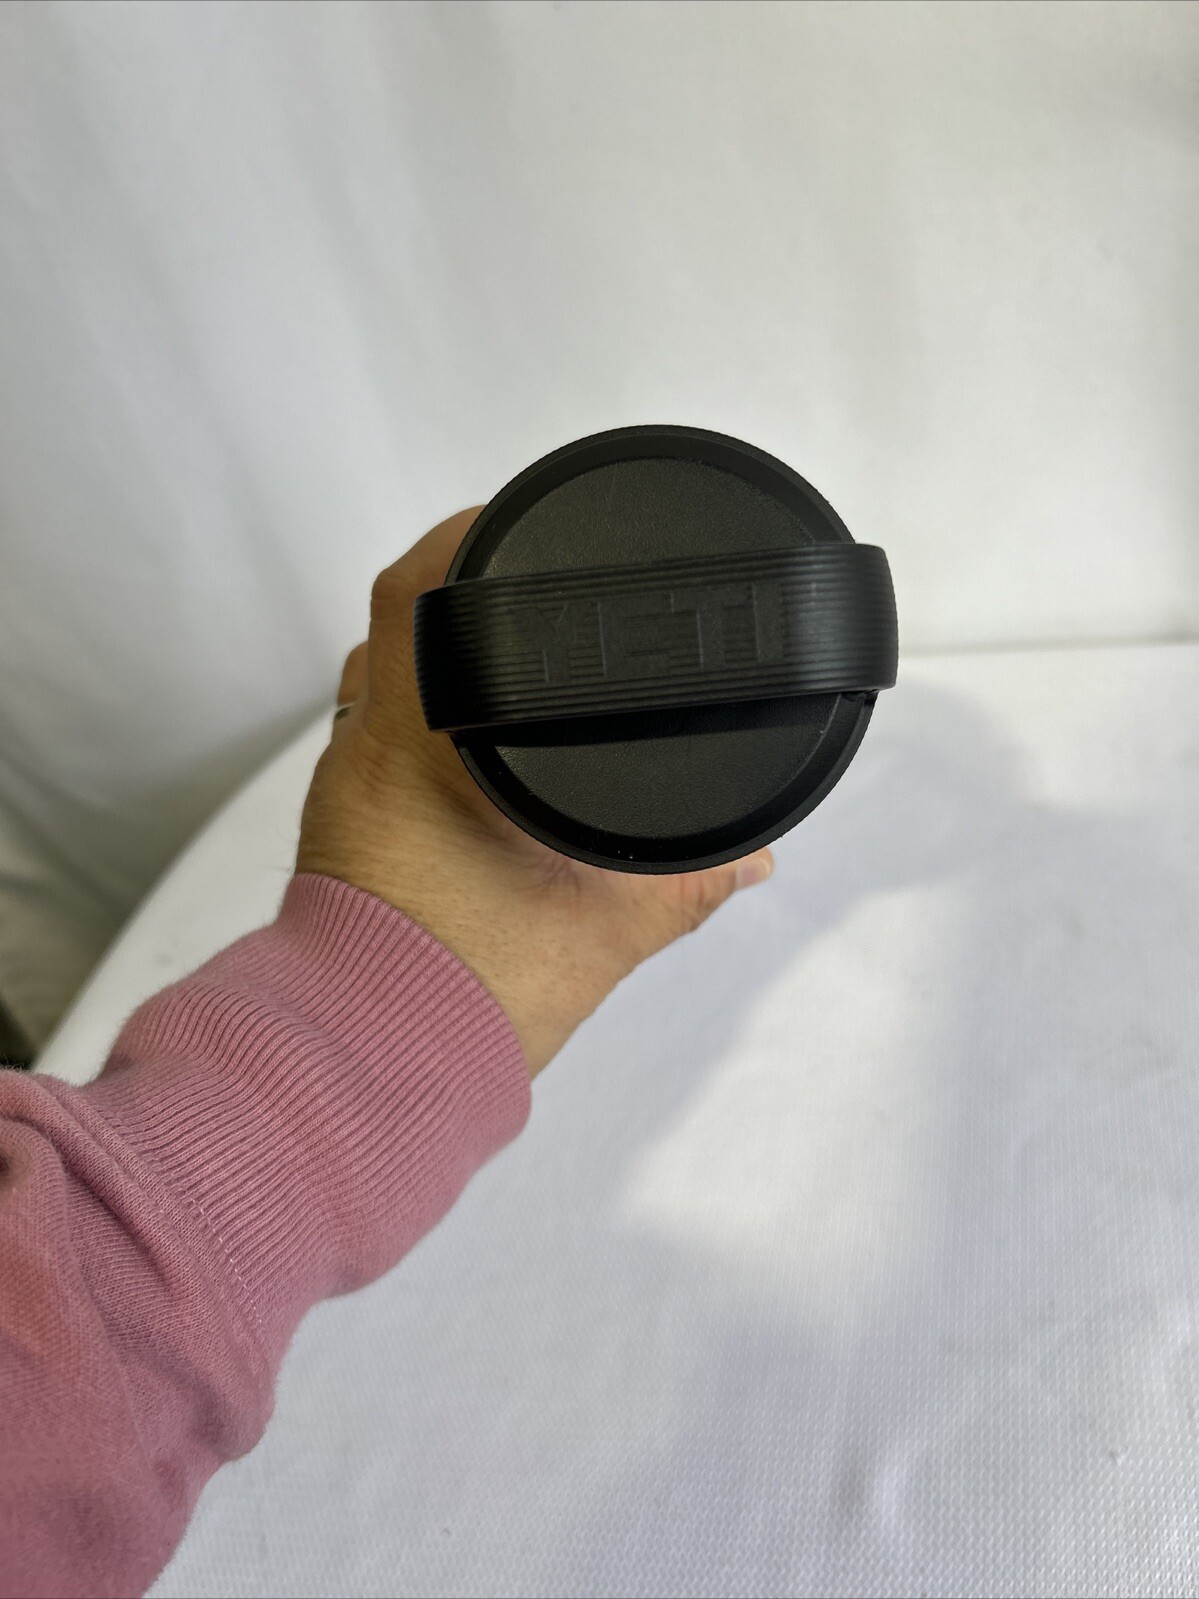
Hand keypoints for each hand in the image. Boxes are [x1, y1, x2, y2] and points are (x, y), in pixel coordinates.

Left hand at [296, 510, 773, 1077]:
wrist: (371, 1073)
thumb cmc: (460, 1001)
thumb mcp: (597, 935)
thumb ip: (683, 886)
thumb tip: (753, 856)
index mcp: (416, 748)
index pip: (416, 592)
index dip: (467, 536)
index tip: (523, 520)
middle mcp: (365, 754)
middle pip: (394, 623)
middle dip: (462, 590)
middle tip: (537, 587)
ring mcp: (347, 789)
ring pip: (380, 680)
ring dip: (438, 654)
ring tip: (517, 652)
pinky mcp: (346, 829)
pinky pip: (378, 734)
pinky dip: (427, 714)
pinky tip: (482, 735)